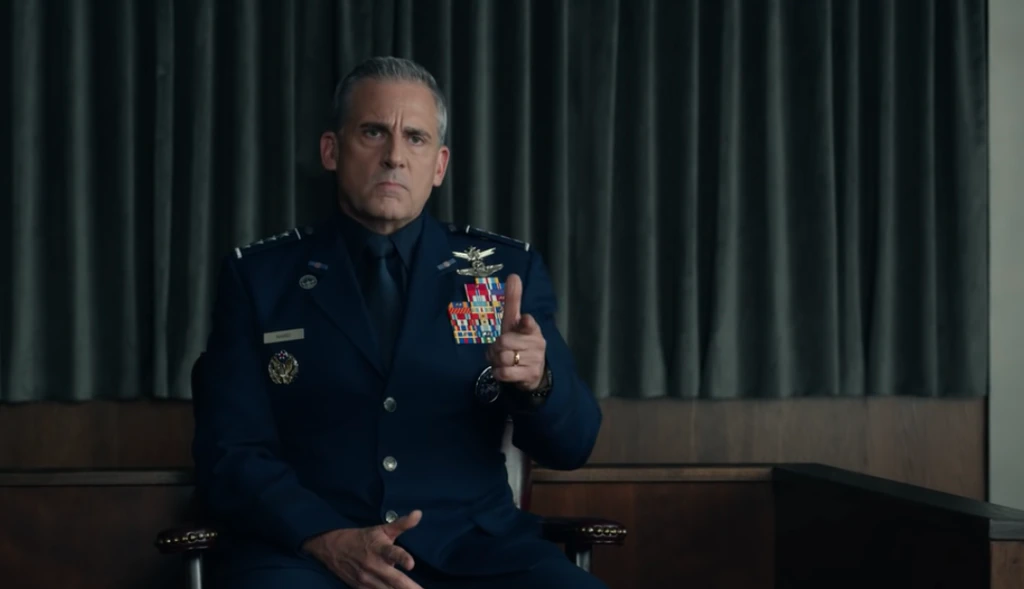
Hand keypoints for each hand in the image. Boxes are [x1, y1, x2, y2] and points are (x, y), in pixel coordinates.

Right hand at [302, 510, 423, 588]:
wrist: (331, 547)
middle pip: (394, 579)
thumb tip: (419, 513)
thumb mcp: (381, 529)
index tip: (411, 564)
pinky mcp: (360, 588)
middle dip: (409, 587)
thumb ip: (401, 524)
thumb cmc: (362, 538)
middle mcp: (373, 565)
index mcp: (379, 548)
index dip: (402, 558)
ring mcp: (366, 579)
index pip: (392, 553)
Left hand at [486, 274, 546, 390]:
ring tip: (504, 361)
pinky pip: (504, 373)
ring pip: (503, 358)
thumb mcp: (515, 322)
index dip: (525, 323)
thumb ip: (514, 301)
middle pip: (503, 342)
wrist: (535, 372)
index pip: (529, 324)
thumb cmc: (520, 342)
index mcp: (532, 328)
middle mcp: (536, 343)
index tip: (525, 320)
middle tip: (501, 350)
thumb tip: (514, 275)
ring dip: (496, 361)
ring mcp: (534, 360)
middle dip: (496, 348)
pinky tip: (504, 370)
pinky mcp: (530, 375)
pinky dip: (499, 372)